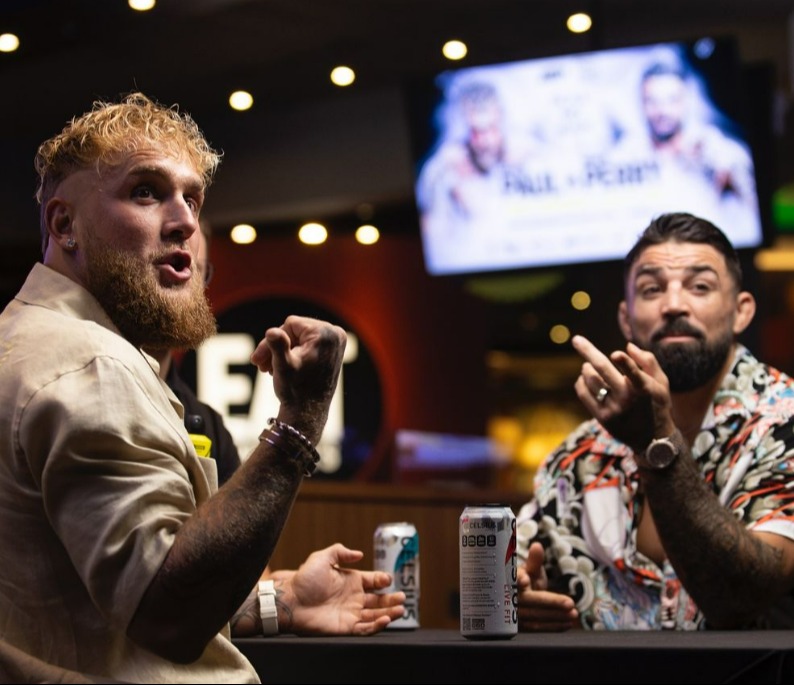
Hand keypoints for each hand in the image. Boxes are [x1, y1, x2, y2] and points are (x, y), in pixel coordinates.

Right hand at [250, 316, 345, 440]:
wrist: (307, 414)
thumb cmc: (295, 391)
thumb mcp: (283, 367)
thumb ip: (277, 346)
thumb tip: (272, 331)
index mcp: (326, 334)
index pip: (290, 324)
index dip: (272, 340)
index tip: (258, 358)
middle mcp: (336, 334)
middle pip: (294, 331)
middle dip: (275, 347)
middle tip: (258, 364)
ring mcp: (336, 342)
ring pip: (298, 339)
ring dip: (280, 352)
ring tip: (267, 369)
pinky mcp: (332, 351)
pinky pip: (306, 345)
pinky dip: (292, 355)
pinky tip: (279, 369)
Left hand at [279, 543, 404, 635]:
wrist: (291, 601)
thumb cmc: (305, 579)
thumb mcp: (322, 558)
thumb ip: (340, 551)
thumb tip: (360, 553)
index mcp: (350, 581)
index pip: (372, 581)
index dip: (382, 580)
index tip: (388, 580)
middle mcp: (353, 597)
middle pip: (378, 600)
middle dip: (391, 600)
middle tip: (402, 598)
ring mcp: (351, 613)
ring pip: (375, 615)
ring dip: (388, 613)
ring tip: (399, 611)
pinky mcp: (346, 627)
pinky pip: (365, 629)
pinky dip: (376, 626)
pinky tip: (384, 620)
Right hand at [517, 542, 577, 630]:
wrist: (514, 598)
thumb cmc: (524, 580)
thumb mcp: (530, 570)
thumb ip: (535, 560)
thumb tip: (537, 547)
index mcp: (510, 581)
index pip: (513, 579)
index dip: (518, 579)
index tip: (525, 580)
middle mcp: (509, 598)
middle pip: (530, 601)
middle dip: (551, 603)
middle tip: (570, 604)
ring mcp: (513, 614)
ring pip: (535, 617)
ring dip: (556, 617)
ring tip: (573, 615)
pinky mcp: (519, 627)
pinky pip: (537, 628)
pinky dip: (553, 626)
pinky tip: (567, 624)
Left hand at [572, 335, 674, 450]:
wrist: (651, 439)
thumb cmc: (657, 404)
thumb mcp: (661, 383)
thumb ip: (648, 361)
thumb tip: (627, 346)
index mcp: (643, 389)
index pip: (634, 374)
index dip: (625, 363)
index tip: (616, 354)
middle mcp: (626, 399)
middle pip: (602, 369)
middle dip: (587, 351)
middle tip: (576, 339)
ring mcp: (612, 409)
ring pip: (590, 379)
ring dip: (586, 368)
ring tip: (588, 365)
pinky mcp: (601, 417)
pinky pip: (583, 393)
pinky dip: (581, 382)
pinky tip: (584, 378)